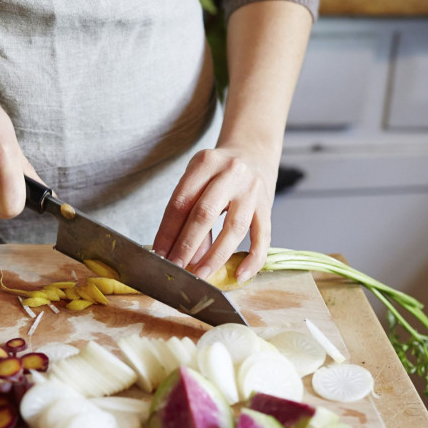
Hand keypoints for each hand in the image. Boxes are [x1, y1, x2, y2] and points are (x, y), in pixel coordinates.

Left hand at [152, 147, 276, 283]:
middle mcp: (230, 173)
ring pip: (234, 227)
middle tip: (176, 268)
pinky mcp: (268, 205)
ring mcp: (252, 189)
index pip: (181, 202)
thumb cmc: (217, 171)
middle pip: (204, 213)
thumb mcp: (198, 179)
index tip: (159, 254)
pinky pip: (263, 237)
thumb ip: (190, 212)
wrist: (253, 151)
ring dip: (215, 256)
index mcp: (205, 162)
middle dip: (186, 245)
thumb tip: (183, 255)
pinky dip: (252, 259)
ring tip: (200, 274)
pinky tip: (240, 275)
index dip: (168, 231)